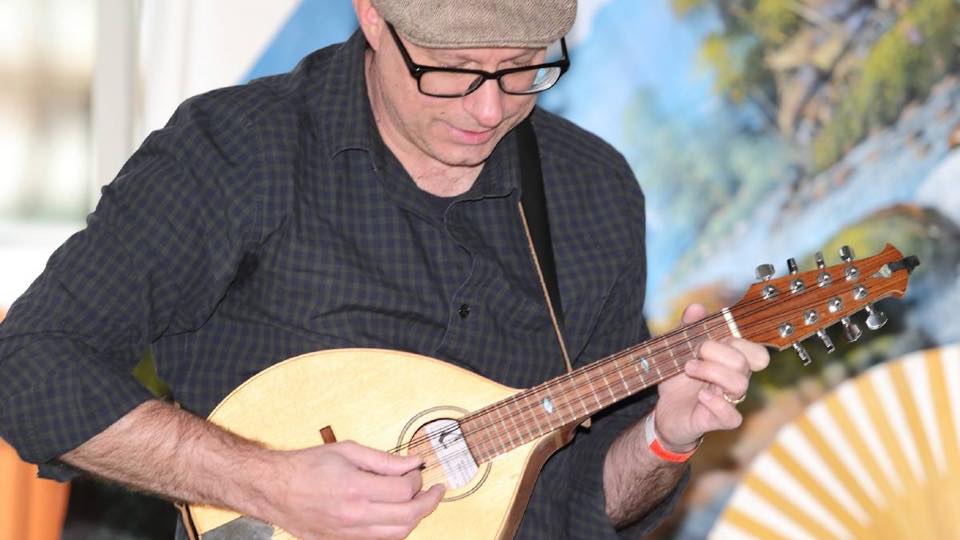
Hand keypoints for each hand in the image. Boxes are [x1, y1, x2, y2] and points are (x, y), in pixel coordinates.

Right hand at [259, 441, 444, 539]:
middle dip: (429, 502)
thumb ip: (385, 459)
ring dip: (415, 518)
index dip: (418, 479)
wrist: (274, 489)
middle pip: (408, 517)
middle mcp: (354, 515)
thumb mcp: (347, 451)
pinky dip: (395, 530)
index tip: (417, 470)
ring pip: (397, 534)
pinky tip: (397, 514)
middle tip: (435, 490)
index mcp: (356, 488)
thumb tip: (414, 462)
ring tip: (419, 502)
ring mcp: (349, 533)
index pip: (405, 490)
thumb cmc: (307, 466)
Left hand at [653, 304, 769, 449]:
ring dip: (712, 372)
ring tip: (689, 369)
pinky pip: (732, 416)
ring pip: (740, 384)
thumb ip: (688, 328)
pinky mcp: (719, 420)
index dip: (737, 340)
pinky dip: (716, 403)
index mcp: (731, 361)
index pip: (755, 350)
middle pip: (745, 361)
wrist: (665, 411)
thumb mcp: (678, 350)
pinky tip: (700, 396)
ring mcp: (730, 401)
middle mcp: (736, 380)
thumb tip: (697, 308)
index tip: (710, 337)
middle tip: (693, 354)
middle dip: (717, 352)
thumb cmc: (679, 380)